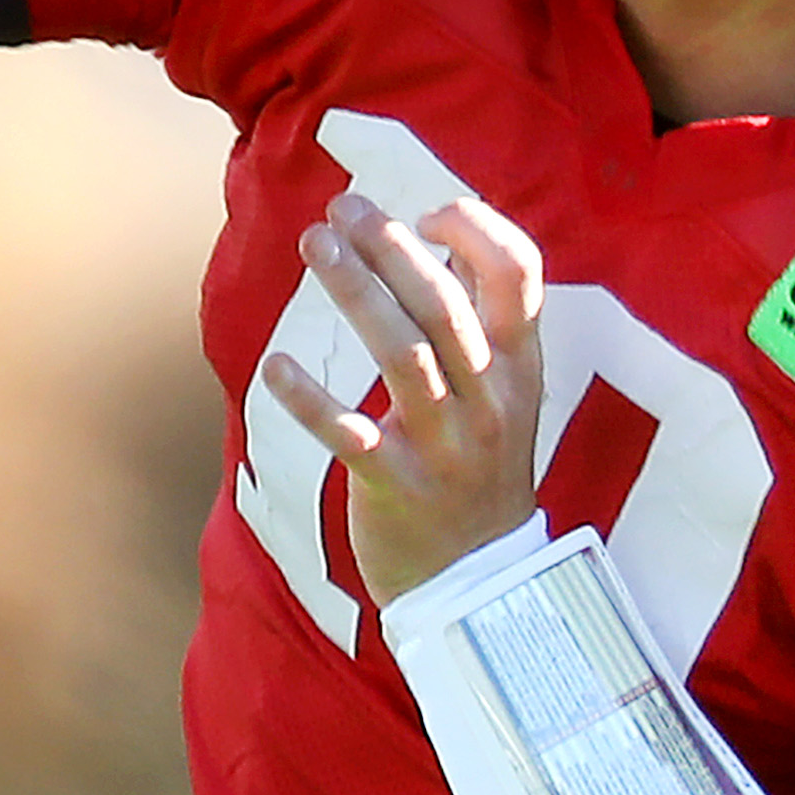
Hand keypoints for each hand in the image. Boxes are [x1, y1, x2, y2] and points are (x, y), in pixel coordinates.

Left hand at [258, 190, 547, 602]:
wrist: (482, 585)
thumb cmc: (481, 468)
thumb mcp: (506, 395)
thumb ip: (482, 322)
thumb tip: (439, 236)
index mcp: (521, 367)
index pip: (520, 275)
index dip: (475, 229)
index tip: (425, 215)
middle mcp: (490, 400)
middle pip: (446, 306)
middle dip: (392, 247)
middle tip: (343, 208)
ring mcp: (446, 446)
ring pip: (403, 355)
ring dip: (356, 293)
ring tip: (316, 246)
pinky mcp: (397, 486)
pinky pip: (350, 435)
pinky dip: (310, 399)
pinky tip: (274, 366)